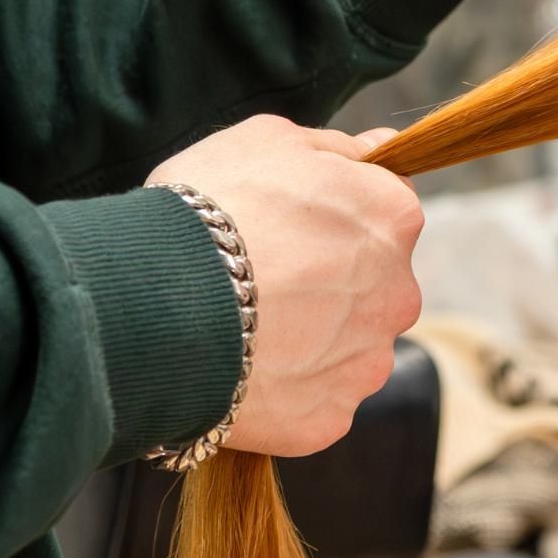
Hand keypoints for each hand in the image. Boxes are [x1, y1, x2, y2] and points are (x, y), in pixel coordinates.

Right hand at [145, 116, 421, 456]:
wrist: (156, 304)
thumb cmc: (212, 208)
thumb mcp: (269, 140)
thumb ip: (337, 148)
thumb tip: (378, 148)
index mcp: (393, 219)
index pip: (387, 211)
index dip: (337, 214)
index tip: (293, 222)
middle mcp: (400, 292)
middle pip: (374, 285)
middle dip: (332, 282)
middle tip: (263, 278)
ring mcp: (367, 361)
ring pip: (349, 346)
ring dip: (312, 339)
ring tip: (245, 327)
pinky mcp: (331, 417)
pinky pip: (315, 399)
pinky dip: (286, 389)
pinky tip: (242, 369)